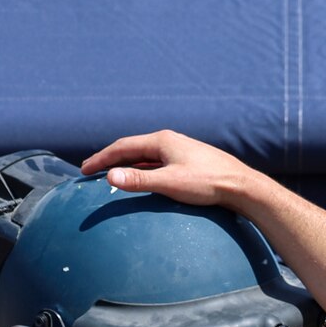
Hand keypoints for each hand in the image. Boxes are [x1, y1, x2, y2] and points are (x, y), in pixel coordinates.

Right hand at [79, 130, 263, 209]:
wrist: (241, 186)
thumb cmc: (207, 183)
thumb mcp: (170, 183)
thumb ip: (139, 180)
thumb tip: (110, 175)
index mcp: (161, 141)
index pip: (122, 147)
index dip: (101, 158)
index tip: (85, 170)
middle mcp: (169, 141)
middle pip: (132, 148)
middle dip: (110, 159)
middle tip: (92, 170)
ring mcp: (179, 150)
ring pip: (145, 155)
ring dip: (126, 164)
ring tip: (112, 175)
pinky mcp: (188, 161)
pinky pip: (156, 162)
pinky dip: (142, 169)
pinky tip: (142, 179)